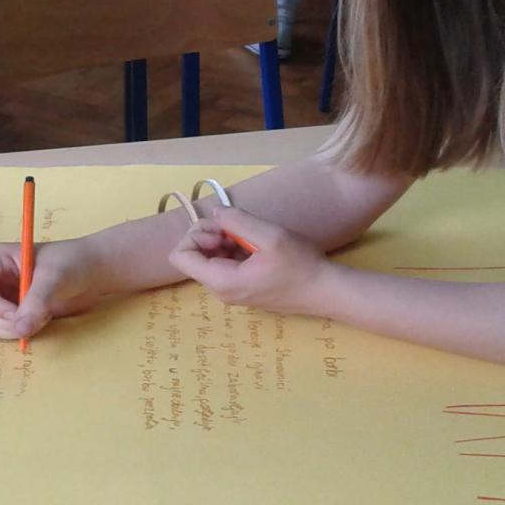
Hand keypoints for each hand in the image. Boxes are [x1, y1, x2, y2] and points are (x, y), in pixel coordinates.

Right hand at [0, 237, 108, 341]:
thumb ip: (37, 302)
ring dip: (12, 329)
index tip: (15, 315)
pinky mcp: (14, 315)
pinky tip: (42, 321)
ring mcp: (2, 299)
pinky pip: (5, 331)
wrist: (94, 272)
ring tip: (42, 317)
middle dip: (3, 321)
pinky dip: (20, 333)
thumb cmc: (73, 263)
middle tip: (32, 323)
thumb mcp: (54, 277)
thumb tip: (21, 329)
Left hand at [166, 208, 332, 316]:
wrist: (325, 291)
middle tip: (237, 227)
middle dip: (210, 235)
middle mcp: (221, 291)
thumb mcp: (269, 236)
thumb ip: (237, 221)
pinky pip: (225, 265)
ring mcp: (232, 292)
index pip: (179, 256)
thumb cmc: (300, 265)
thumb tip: (215, 213)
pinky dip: (233, 249)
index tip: (221, 229)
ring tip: (249, 235)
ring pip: (210, 259)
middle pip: (193, 256)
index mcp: (221, 281)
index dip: (195, 235)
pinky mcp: (243, 289)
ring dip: (223, 241)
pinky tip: (255, 244)